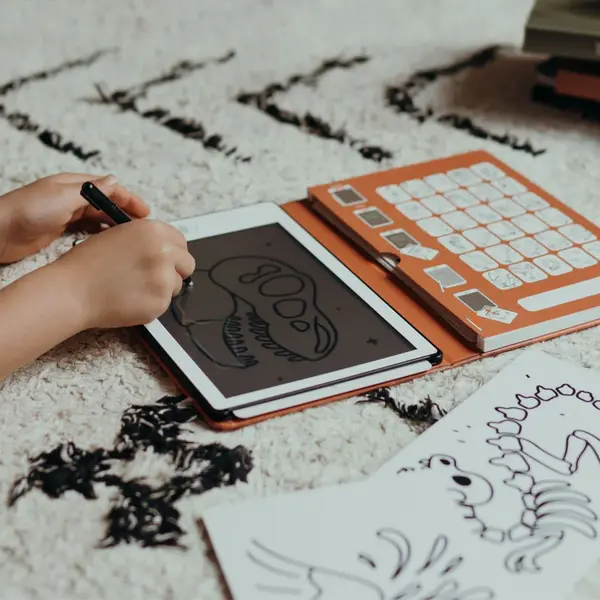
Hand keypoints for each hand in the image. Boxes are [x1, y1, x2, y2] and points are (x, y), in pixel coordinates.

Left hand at [0, 172, 149, 263]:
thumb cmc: (27, 211)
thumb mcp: (64, 196)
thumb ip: (92, 190)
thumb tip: (114, 180)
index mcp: (73, 185)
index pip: (109, 188)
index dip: (128, 199)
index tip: (145, 212)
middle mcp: (71, 197)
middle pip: (105, 203)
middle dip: (125, 212)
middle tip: (142, 227)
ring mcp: (65, 214)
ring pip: (98, 217)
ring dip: (114, 224)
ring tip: (130, 235)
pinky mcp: (60, 230)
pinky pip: (88, 230)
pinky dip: (101, 234)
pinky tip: (109, 242)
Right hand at [53, 219, 195, 328]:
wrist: (73, 290)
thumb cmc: (88, 263)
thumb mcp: (118, 235)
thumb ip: (146, 239)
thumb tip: (165, 247)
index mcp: (153, 231)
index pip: (180, 241)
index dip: (173, 252)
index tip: (167, 259)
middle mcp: (164, 252)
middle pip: (187, 263)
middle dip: (175, 270)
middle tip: (154, 276)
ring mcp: (165, 278)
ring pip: (177, 284)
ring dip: (163, 287)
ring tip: (136, 288)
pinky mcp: (161, 301)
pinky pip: (165, 303)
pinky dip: (152, 303)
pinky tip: (132, 299)